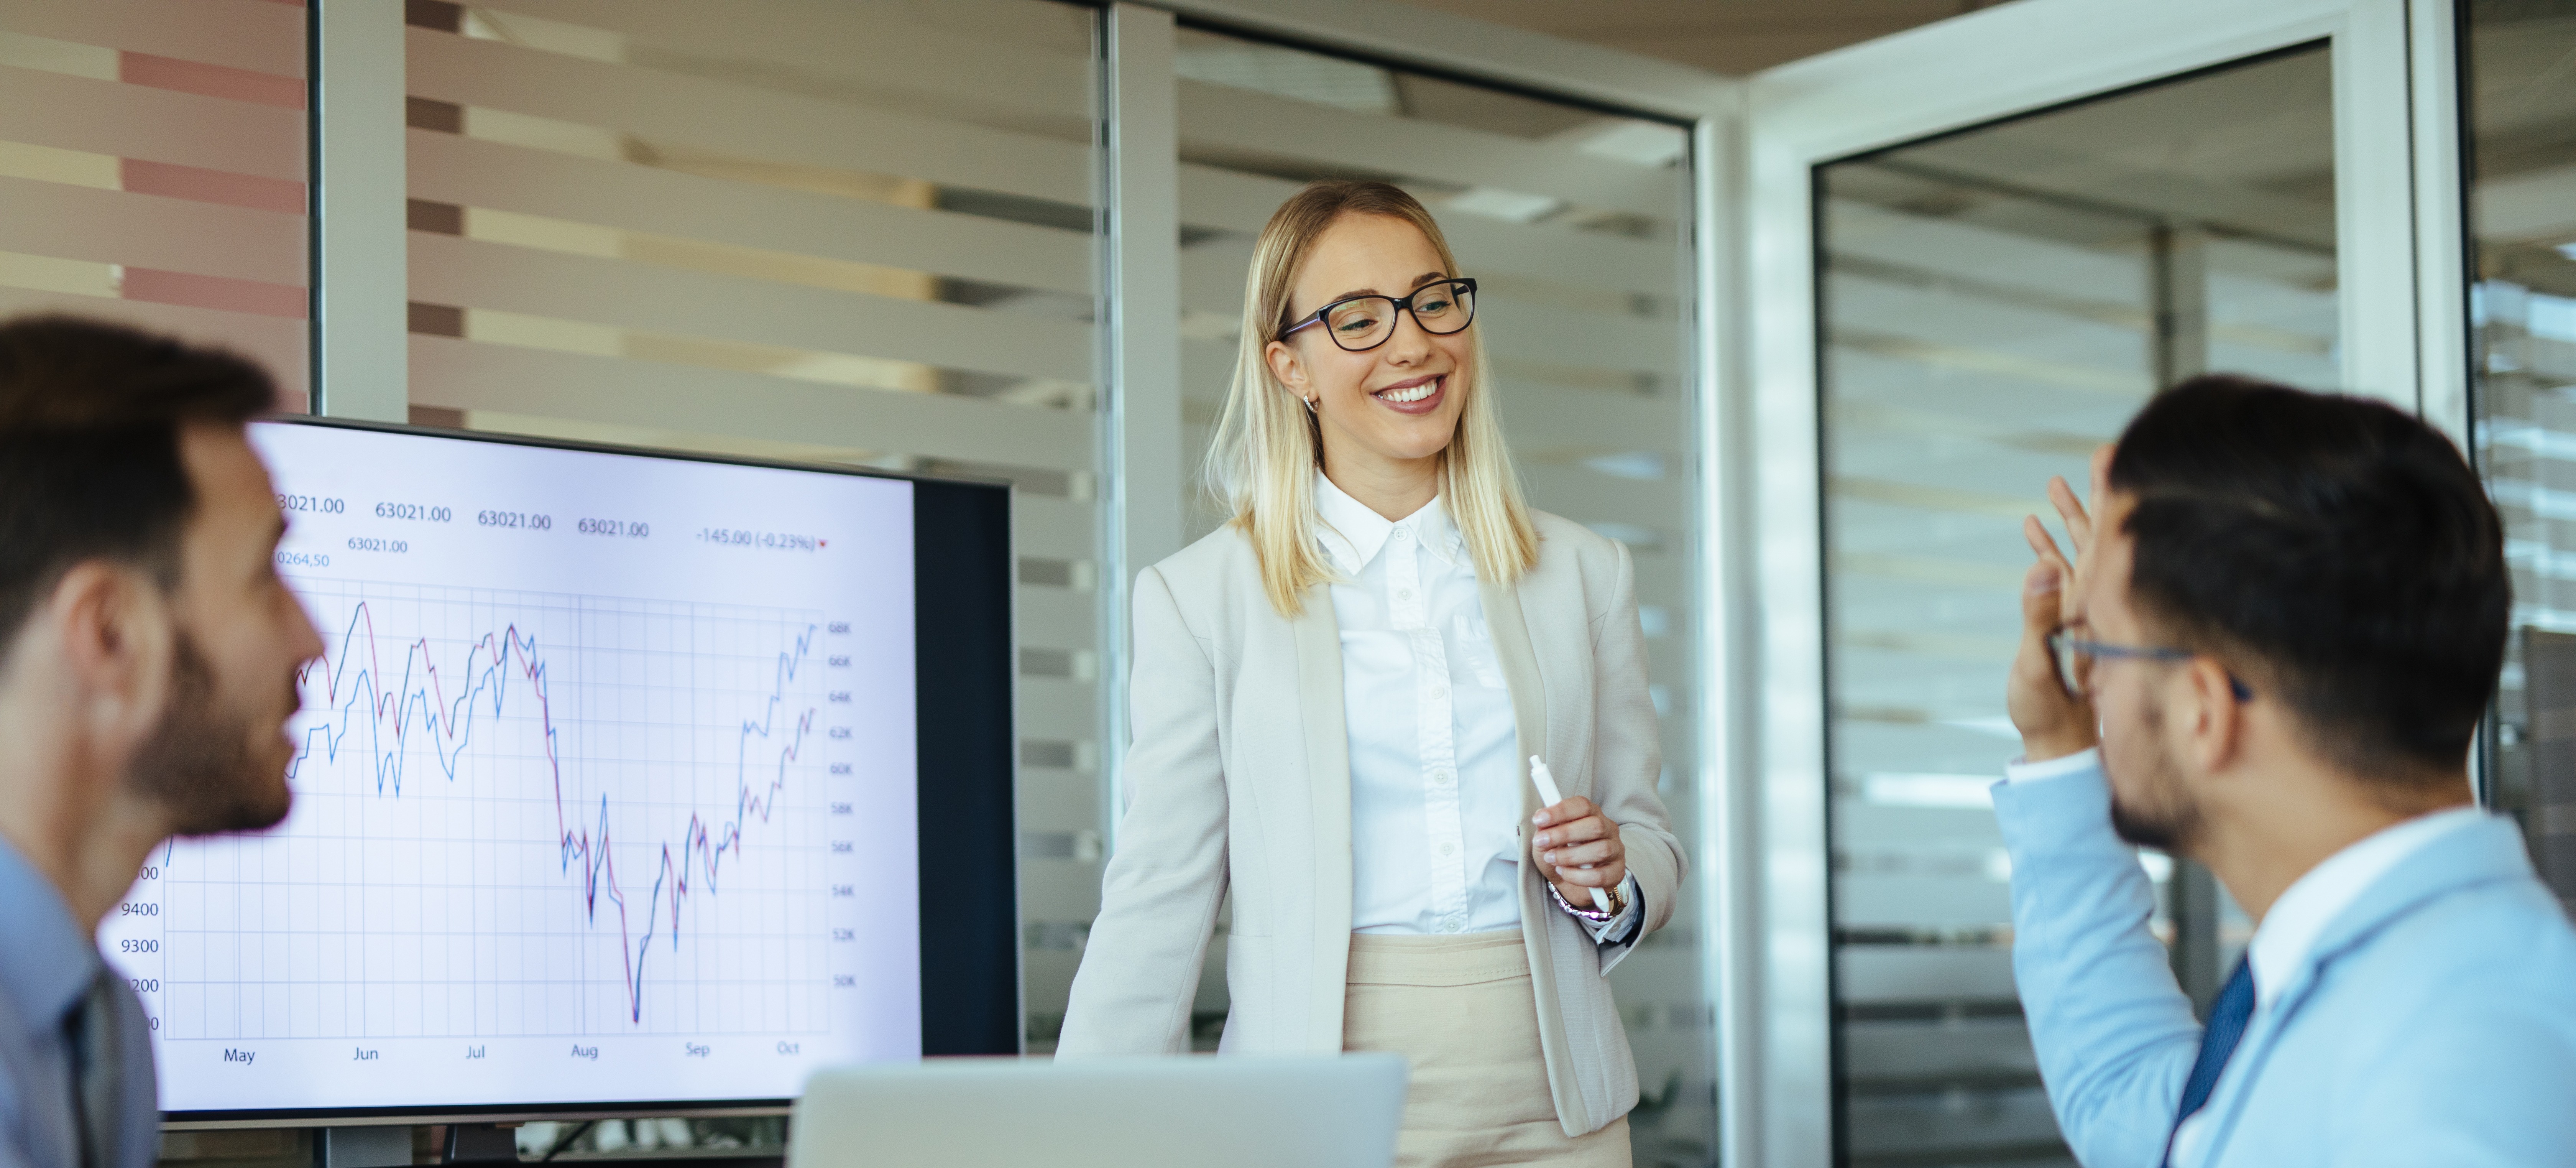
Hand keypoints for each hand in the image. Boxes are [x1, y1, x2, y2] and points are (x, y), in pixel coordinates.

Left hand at [1531, 796, 1624, 902]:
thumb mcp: (1546, 841)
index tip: (1539, 819)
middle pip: (1595, 825)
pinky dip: (1578, 876)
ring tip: (1552, 859)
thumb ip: (1544, 828)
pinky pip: (1600, 875)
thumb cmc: (1559, 855)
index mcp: (1592, 814)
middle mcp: (1608, 829)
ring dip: (1570, 856)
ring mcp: (1616, 851)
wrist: (1569, 884)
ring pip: (1601, 850)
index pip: (1583, 806)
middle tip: (1541, 841)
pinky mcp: (1617, 872)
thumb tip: (1541, 817)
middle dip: (1565, 833)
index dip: (1561, 811)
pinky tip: (1564, 873)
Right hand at [2008, 456, 2105, 761]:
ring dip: (2069, 521)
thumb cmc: (2048, 716)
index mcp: (2097, 610)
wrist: (2057, 748)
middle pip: (2103, 540)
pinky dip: (2048, 552)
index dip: (2114, 500)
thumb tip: (2043, 569)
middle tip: (2103, 453)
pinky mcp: (2068, 626)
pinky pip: (2059, 580)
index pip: (2110, 543)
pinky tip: (2037, 532)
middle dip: (2100, 496)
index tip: (2120, 460)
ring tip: (2056, 483)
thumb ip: (2040, 620)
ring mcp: (2084, 615)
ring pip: (2082, 556)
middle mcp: (2097, 607)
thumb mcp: (2038, 668)